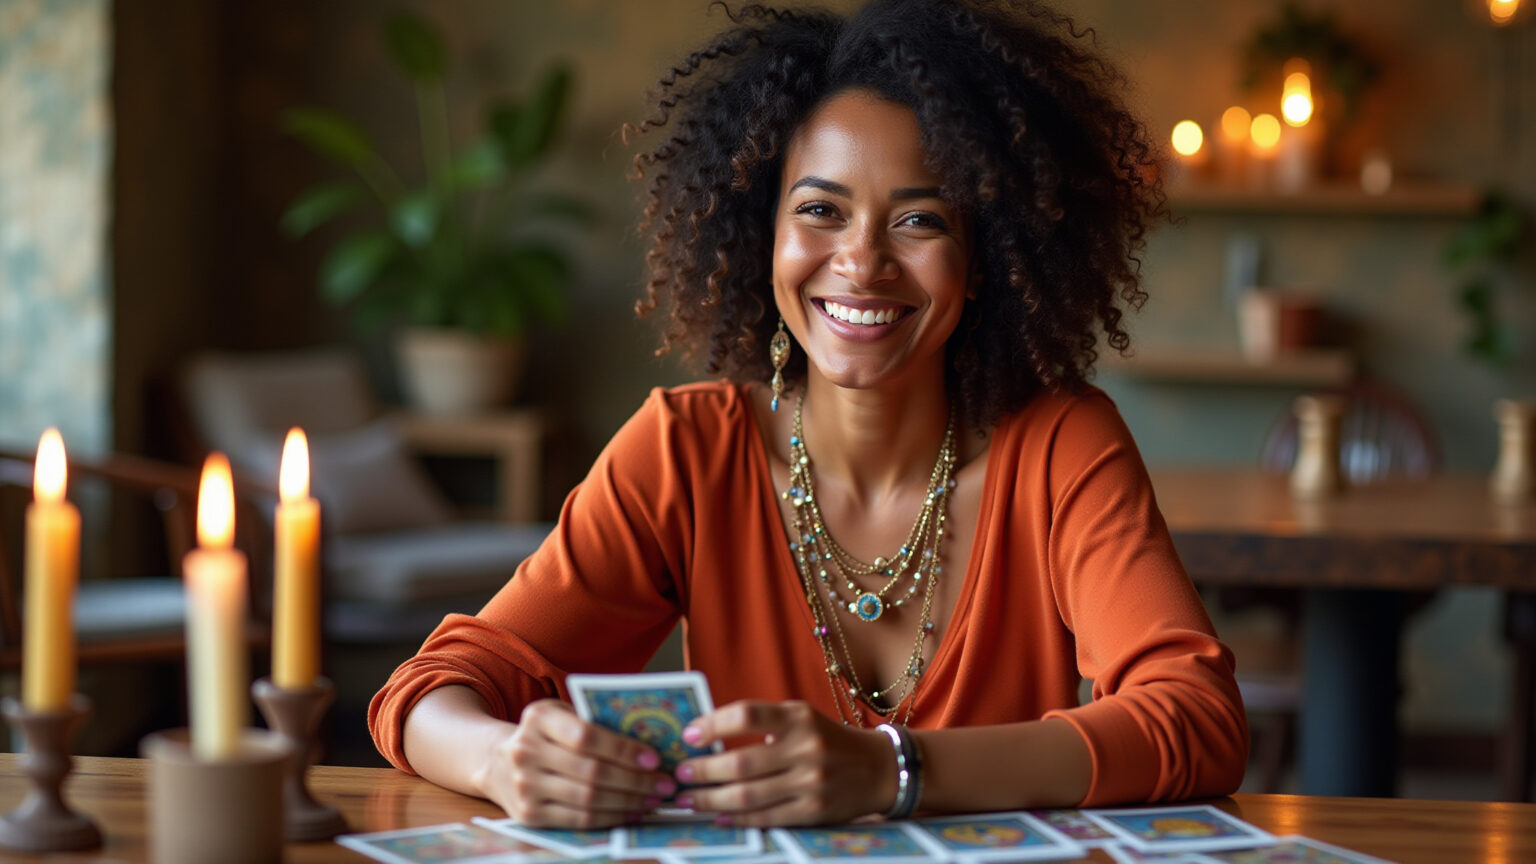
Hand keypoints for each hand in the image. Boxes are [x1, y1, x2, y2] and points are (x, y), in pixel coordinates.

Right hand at [473, 699, 677, 827]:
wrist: (495, 760)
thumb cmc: (545, 734)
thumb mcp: (561, 714)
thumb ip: (594, 719)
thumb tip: (649, 739)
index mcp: (539, 718)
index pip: (586, 735)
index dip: (623, 749)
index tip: (654, 758)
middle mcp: (526, 751)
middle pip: (591, 772)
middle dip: (636, 780)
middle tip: (665, 784)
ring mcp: (525, 785)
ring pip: (588, 799)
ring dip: (628, 801)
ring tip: (654, 799)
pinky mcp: (529, 814)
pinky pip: (578, 820)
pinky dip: (610, 818)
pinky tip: (632, 812)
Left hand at [671, 700, 895, 825]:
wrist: (877, 768)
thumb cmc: (827, 740)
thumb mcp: (800, 718)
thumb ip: (763, 724)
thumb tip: (708, 738)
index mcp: (798, 717)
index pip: (747, 715)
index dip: (713, 724)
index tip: (689, 735)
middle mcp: (805, 747)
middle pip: (741, 762)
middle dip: (703, 771)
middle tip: (680, 775)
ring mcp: (810, 782)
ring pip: (749, 795)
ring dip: (711, 799)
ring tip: (690, 799)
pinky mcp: (814, 811)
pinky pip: (767, 818)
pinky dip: (738, 819)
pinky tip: (719, 816)